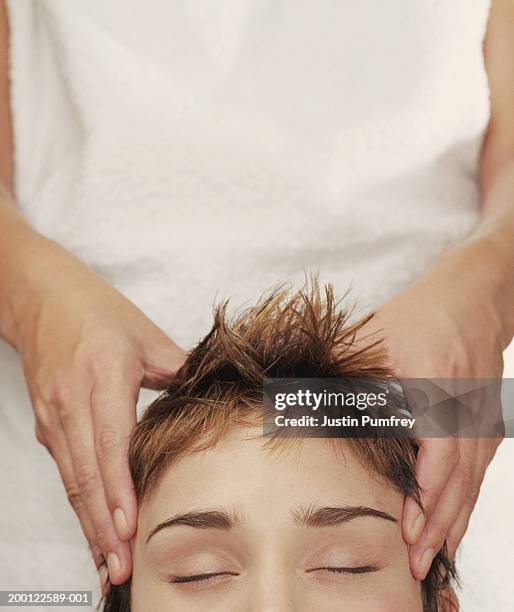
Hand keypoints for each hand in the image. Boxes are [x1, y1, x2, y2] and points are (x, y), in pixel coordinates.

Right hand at [7, 236, 185, 584]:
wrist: (41, 297)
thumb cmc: (96, 311)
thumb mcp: (146, 334)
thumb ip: (178, 370)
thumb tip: (207, 401)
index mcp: (102, 376)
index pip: (111, 442)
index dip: (120, 488)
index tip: (130, 526)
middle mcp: (71, 402)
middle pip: (87, 473)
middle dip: (103, 524)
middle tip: (121, 567)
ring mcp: (54, 415)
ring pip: (72, 479)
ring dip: (89, 522)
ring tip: (108, 561)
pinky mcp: (47, 422)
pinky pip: (64, 469)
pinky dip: (79, 502)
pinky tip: (92, 525)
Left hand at [361, 238, 509, 579]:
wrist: (471, 299)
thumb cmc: (420, 316)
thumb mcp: (378, 336)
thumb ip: (346, 372)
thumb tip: (302, 397)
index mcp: (437, 388)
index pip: (437, 453)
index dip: (423, 495)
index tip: (406, 527)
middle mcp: (464, 412)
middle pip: (457, 481)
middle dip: (437, 526)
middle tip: (417, 565)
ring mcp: (479, 422)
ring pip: (469, 485)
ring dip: (451, 524)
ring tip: (432, 560)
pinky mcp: (483, 427)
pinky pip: (475, 475)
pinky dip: (461, 506)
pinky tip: (448, 528)